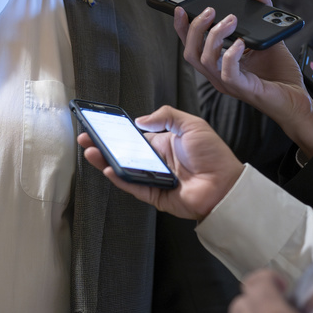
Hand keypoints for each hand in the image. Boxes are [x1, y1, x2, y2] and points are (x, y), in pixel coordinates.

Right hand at [76, 105, 243, 220]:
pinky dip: (120, 178)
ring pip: (124, 170)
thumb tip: (140, 120)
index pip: (134, 137)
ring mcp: (153, 179)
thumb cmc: (213, 154)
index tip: (101, 125)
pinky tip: (109, 168)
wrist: (226, 185)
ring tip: (90, 151)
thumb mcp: (191, 125)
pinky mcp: (155, 195)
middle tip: (86, 138)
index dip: (117, 132)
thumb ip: (166, 117)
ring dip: (106, 161)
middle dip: (104, 145)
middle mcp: (155, 161)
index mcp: (163, 144)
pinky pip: (133, 186)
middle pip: (124, 153)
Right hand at [174, 0, 312, 159]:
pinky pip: (227, 72)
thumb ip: (260, 16)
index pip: (192, 46)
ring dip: (214, 36)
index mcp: (219, 64)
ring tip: (231, 20)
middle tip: (210, 10)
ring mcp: (228, 83)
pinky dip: (230, 54)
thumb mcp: (268, 38)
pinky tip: (240, 42)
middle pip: (191, 52)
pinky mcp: (243, 88)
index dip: (182, 28)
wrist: (298, 99)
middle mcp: (218, 74)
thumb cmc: (280, 75)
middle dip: (195, 28)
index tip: (181, 9)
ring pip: (205, 60)